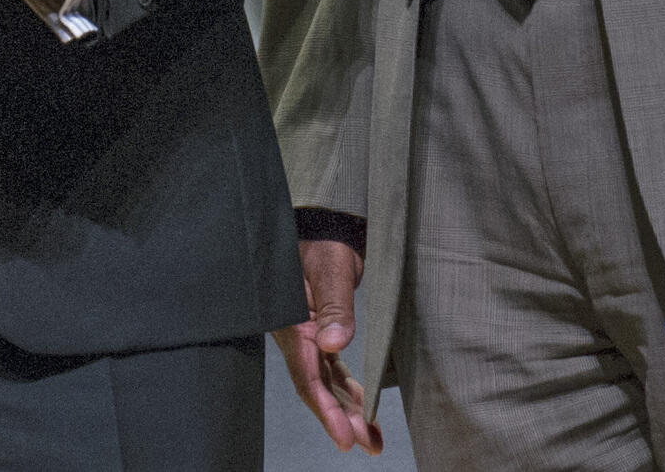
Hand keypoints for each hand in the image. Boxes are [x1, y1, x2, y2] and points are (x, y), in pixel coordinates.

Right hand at [273, 237, 380, 453]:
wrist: (327, 222)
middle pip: (316, 385)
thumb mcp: (330, 268)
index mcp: (291, 322)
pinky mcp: (320, 331)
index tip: (345, 438)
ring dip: (347, 409)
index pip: (307, 375)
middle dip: (341, 418)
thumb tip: (335, 345)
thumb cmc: (325, 239)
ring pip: (326, 381)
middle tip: (367, 443)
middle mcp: (296, 333)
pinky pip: (332, 368)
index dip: (325, 410)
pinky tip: (365, 407)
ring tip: (372, 438)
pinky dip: (348, 389)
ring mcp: (307, 334)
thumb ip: (334, 306)